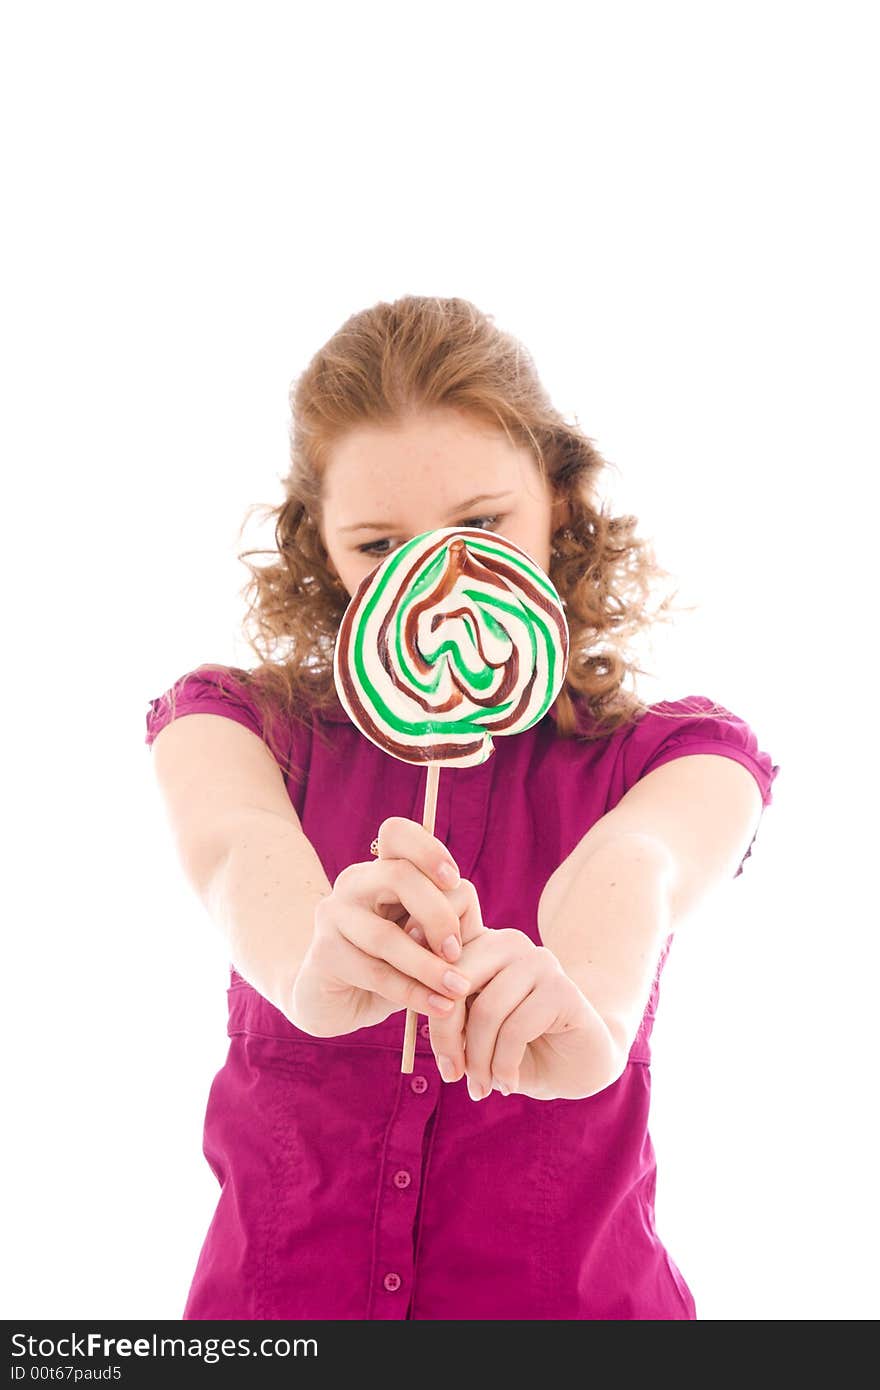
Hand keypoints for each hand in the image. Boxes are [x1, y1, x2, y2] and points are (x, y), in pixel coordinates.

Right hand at [287, 816, 483, 1036]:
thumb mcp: (422, 938)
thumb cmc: (391, 964)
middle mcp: (354, 884)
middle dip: (438, 914)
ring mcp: (334, 916)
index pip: (397, 834)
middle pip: (399, 876)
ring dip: (429, 966)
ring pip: (387, 936)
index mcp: (380, 869)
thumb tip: (464, 911)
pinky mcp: (324, 954)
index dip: (429, 850)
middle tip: (457, 950)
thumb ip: (444, 920)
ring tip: (458, 988)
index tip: (455, 880)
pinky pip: (376, 973)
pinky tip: (439, 1006)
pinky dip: (414, 993)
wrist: (334, 1000)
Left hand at [420, 926, 622, 1101]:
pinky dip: (504, 1066)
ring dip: (478, 1060)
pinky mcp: (563, 989)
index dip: (424, 998)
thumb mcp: (473, 1030)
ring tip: (482, 1086)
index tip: (429, 1044)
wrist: (577, 1065)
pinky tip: (507, 1083)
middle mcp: (510, 944)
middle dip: (446, 1034)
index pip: (436, 957)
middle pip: (455, 980)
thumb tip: (416, 1001)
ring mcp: (540, 962)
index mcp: (482, 944)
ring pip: (486, 1010)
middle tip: (451, 1074)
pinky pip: (515, 1029)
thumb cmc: (517, 1048)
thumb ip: (447, 1009)